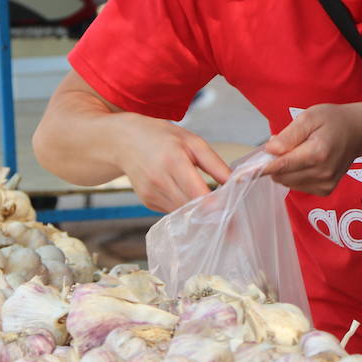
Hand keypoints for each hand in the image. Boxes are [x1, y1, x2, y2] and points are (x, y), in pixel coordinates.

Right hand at [111, 115, 231, 212]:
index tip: (232, 217)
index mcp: (174, 162)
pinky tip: (184, 196)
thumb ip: (215, 164)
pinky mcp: (147, 201)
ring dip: (198, 213)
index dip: (217, 208)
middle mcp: (160, 181)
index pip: (199, 195)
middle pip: (192, 209)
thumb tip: (237, 183)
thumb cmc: (162, 137)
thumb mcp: (192, 142)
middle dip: (212, 216)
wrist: (124, 140)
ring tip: (210, 208)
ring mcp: (151, 193)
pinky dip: (183, 207)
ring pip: (183, 214)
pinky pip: (172, 211)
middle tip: (231, 223)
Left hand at [261, 103, 361, 195]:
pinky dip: (294, 175)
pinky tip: (304, 161)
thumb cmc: (333, 120)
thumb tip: (270, 150)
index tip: (240, 175)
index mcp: (318, 153)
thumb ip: (289, 135)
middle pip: (282, 176)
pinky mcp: (326, 190)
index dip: (260, 169)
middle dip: (274, 164)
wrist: (358, 132)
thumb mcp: (310, 116)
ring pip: (288, 182)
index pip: (282, 166)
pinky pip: (298, 186)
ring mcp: (325, 184)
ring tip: (297, 150)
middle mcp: (322, 173)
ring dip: (284, 169)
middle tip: (281, 145)